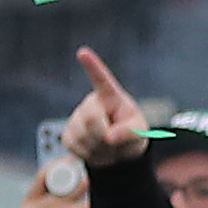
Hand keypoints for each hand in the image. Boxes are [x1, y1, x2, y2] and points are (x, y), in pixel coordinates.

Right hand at [63, 49, 153, 171]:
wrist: (118, 154)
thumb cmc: (131, 135)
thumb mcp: (139, 132)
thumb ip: (129, 133)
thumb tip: (109, 137)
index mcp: (110, 96)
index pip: (101, 79)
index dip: (92, 66)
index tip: (83, 52)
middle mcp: (91, 103)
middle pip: (90, 118)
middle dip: (103, 135)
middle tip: (113, 143)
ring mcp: (77, 118)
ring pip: (82, 135)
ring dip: (98, 148)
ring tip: (107, 148)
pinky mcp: (68, 134)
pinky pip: (74, 146)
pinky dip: (88, 154)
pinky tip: (95, 150)